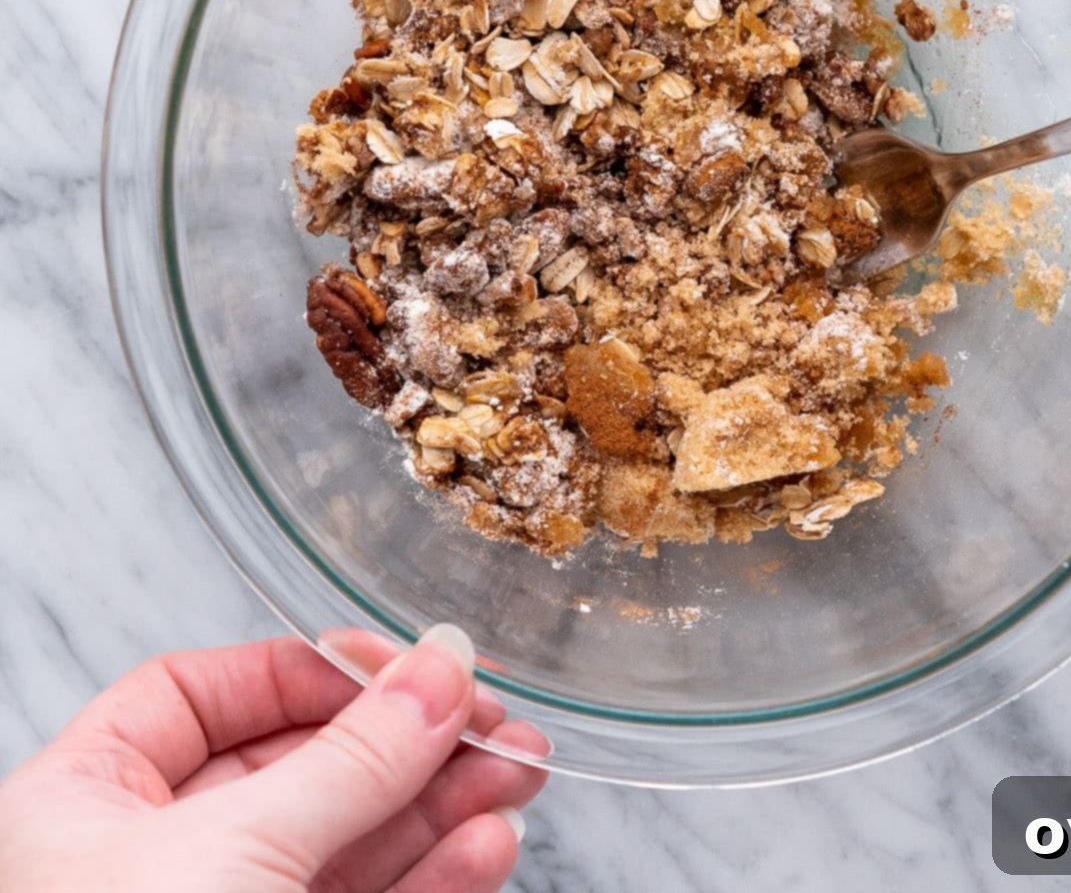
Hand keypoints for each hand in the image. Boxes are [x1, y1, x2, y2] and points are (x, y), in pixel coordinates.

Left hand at [0, 626, 546, 891]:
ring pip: (346, 841)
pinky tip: (486, 846)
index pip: (201, 696)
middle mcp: (151, 864)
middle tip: (493, 720)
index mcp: (84, 808)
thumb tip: (438, 669)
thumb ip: (350, 760)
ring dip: (439, 804)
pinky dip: (432, 878)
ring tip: (519, 771)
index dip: (306, 670)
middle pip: (298, 766)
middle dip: (405, 741)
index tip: (403, 666)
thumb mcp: (235, 857)